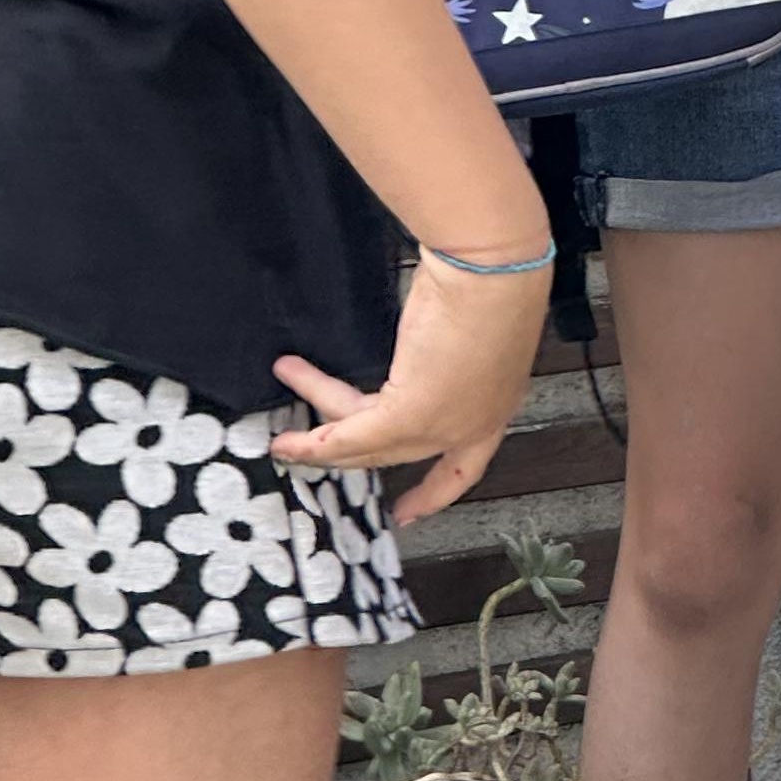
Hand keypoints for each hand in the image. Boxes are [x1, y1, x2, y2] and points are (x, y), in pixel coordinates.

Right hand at [272, 250, 548, 526]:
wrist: (490, 268)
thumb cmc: (488, 278)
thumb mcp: (462, 329)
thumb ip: (437, 354)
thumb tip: (411, 351)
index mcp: (496, 406)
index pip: (464, 466)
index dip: (433, 493)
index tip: (408, 513)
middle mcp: (475, 424)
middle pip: (400, 453)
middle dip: (349, 452)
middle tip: (311, 448)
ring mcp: (446, 424)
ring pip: (371, 443)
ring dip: (322, 437)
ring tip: (285, 433)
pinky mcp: (415, 413)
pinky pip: (355, 435)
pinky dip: (317, 440)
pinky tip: (291, 440)